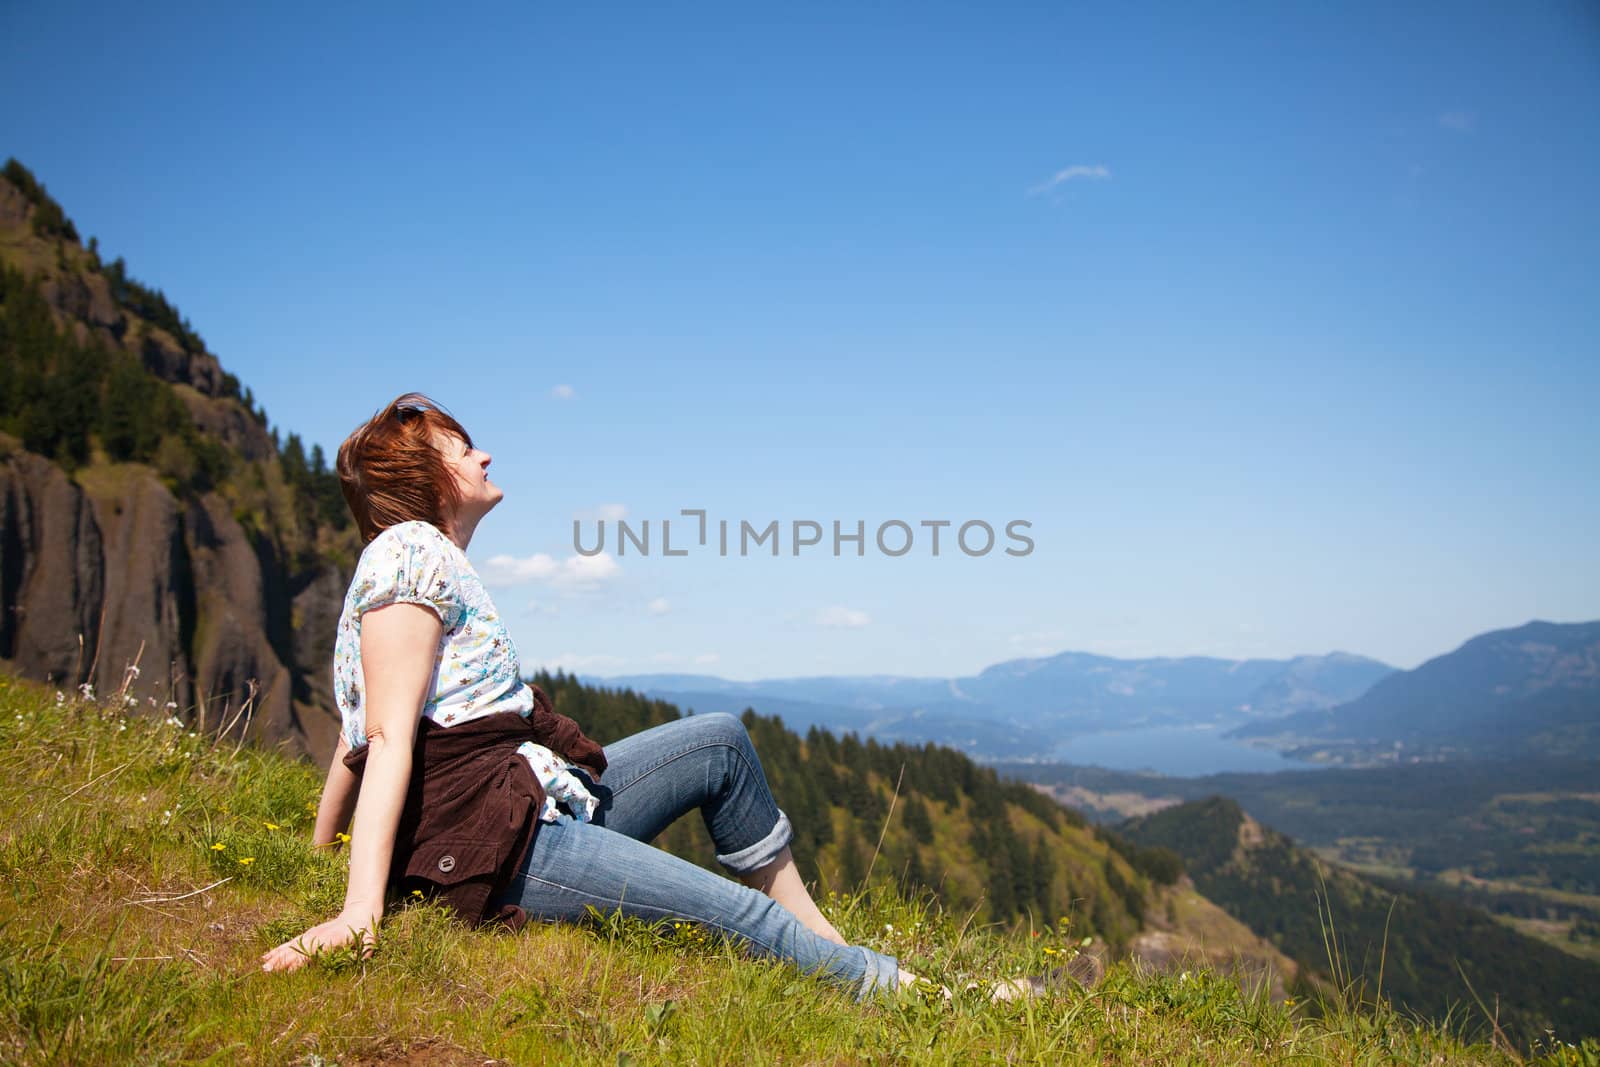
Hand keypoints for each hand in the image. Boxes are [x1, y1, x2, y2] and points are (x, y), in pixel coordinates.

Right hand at [260, 911, 377, 972]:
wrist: (360, 910)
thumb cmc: (367, 928)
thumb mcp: (371, 938)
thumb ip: (369, 947)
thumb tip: (369, 956)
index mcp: (333, 938)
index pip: (315, 950)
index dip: (302, 960)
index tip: (289, 971)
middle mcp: (320, 935)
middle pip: (299, 948)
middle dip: (283, 959)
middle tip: (267, 971)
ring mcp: (313, 933)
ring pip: (292, 945)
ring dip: (278, 955)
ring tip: (263, 966)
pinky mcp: (310, 934)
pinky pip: (292, 943)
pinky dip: (279, 950)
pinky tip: (267, 957)